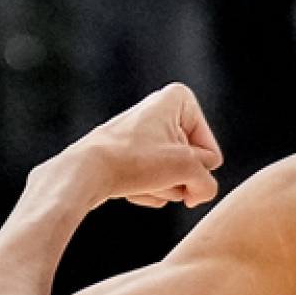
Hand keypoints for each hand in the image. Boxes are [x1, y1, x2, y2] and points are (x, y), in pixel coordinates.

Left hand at [62, 83, 223, 208]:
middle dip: (177, 178)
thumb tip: (198, 195)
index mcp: (178, 99)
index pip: (209, 151)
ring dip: (163, 187)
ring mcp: (144, 133)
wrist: (85, 172)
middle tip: (156, 176)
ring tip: (141, 181)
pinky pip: (154, 179)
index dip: (195, 166)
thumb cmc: (134, 160)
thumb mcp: (187, 170)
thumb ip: (207, 184)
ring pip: (173, 174)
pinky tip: (130, 188)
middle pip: (191, 163)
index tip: (170, 163)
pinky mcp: (130, 153)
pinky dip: (148, 189)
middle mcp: (161, 110)